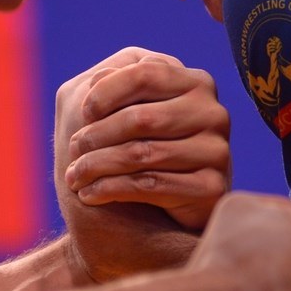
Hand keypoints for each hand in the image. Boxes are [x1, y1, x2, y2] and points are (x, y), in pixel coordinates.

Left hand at [54, 48, 230, 281]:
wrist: (154, 218)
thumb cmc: (132, 153)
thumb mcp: (116, 111)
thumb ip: (108, 85)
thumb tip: (99, 77)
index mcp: (194, 82)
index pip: (146, 73)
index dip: (107, 91)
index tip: (82, 113)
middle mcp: (213, 113)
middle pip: (142, 117)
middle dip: (97, 135)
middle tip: (73, 150)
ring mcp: (217, 150)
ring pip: (143, 153)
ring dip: (97, 166)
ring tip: (74, 177)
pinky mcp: (213, 187)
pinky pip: (152, 185)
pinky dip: (111, 189)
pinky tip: (89, 194)